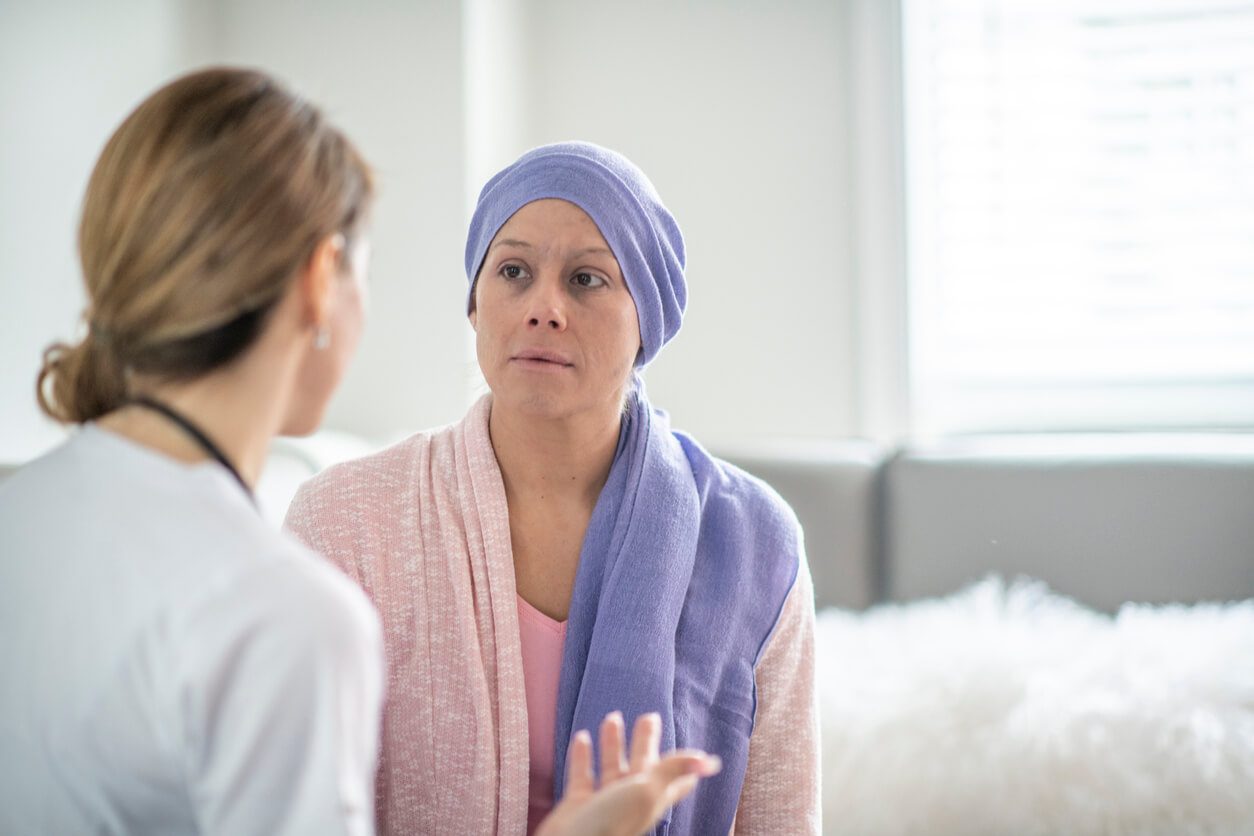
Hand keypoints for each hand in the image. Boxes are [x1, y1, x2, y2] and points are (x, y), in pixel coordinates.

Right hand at [536, 711, 721, 835]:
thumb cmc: (611, 824)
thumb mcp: (646, 791)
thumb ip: (673, 770)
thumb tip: (712, 762)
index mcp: (651, 799)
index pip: (674, 779)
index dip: (685, 766)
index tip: (698, 755)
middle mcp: (629, 802)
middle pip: (642, 766)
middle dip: (645, 742)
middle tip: (649, 716)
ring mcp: (603, 805)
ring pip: (611, 767)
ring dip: (612, 744)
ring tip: (612, 716)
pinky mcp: (578, 806)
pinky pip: (582, 775)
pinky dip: (583, 756)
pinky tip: (582, 737)